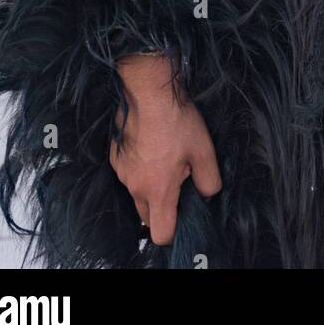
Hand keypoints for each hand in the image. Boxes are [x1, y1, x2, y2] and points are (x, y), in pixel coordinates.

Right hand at [111, 54, 221, 244]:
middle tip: (179, 179)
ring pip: (137, 191)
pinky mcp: (114, 156)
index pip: (161, 233)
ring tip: (165, 156)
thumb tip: (208, 193)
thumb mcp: (204, 151)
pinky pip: (128, 172)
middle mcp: (135, 187)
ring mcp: (121, 172)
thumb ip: (209, 181)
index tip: (184, 212)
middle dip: (163, 206)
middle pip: (147, 214)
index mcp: (158, 191)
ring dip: (150, 184)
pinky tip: (151, 144)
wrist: (147, 91)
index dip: (174, 230)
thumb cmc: (176, 121)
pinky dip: (139, 167)